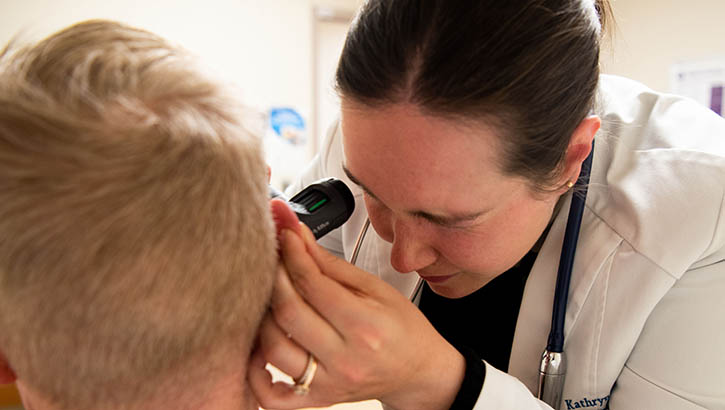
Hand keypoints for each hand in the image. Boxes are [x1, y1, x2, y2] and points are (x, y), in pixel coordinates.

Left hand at [248, 216, 465, 409]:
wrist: (417, 370)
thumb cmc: (402, 327)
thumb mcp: (375, 287)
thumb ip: (331, 264)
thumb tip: (298, 235)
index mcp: (365, 326)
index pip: (312, 284)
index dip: (293, 254)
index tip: (286, 236)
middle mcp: (345, 359)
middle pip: (288, 314)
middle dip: (274, 278)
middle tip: (275, 260)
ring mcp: (329, 383)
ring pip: (273, 350)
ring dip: (263, 317)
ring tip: (271, 297)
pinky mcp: (318, 399)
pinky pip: (271, 397)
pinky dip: (254, 374)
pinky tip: (259, 348)